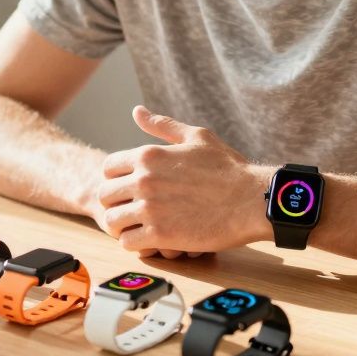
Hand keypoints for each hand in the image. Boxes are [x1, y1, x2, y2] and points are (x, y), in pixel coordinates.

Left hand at [97, 105, 269, 253]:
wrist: (252, 200)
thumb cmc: (228, 168)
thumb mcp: (196, 137)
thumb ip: (162, 125)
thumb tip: (137, 111)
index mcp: (148, 155)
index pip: (108, 167)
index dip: (116, 178)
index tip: (131, 188)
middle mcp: (144, 180)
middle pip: (104, 194)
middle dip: (116, 202)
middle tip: (133, 210)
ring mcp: (150, 208)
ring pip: (112, 221)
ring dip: (123, 225)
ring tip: (139, 227)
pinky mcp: (160, 235)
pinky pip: (128, 242)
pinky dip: (135, 243)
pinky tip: (151, 241)